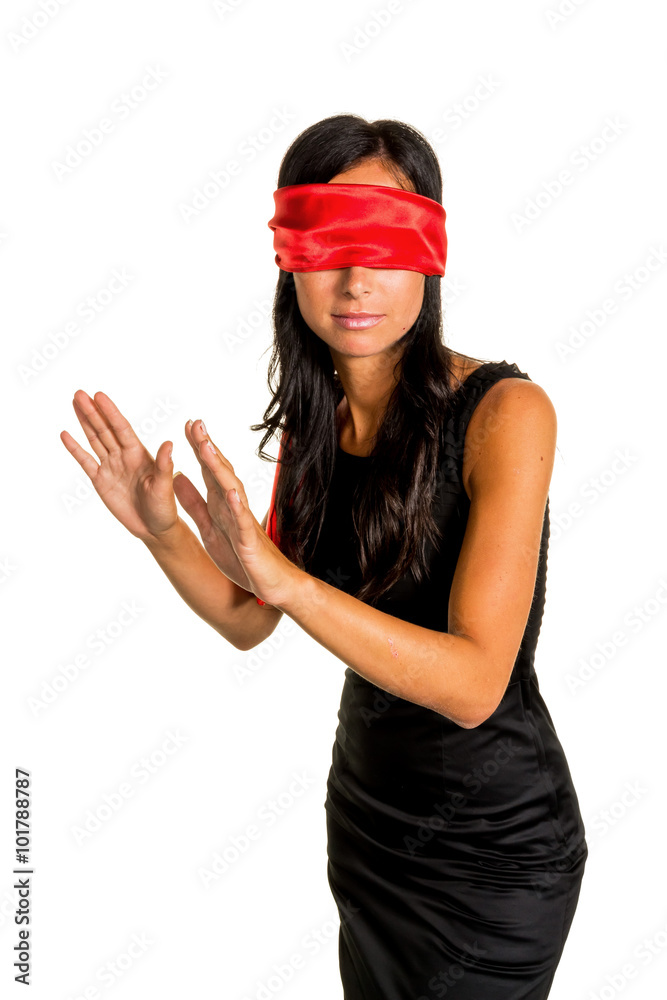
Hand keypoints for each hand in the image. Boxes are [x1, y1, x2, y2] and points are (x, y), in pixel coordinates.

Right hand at [60, 390, 177, 542]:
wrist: (154, 529)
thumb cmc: (164, 508)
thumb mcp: (165, 487)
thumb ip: (164, 465)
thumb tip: (169, 443)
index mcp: (139, 454)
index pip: (121, 428)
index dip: (110, 412)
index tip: (100, 396)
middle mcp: (124, 456)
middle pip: (105, 430)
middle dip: (93, 412)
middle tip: (80, 393)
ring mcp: (111, 467)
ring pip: (95, 440)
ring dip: (85, 422)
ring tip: (75, 402)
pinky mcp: (101, 481)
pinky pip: (86, 461)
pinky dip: (75, 449)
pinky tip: (66, 434)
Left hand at [179, 420, 298, 607]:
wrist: (272, 582)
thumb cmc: (243, 556)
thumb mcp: (209, 528)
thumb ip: (194, 504)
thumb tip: (177, 478)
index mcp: (221, 503)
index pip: (210, 470)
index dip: (199, 448)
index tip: (188, 424)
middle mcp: (233, 506)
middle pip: (220, 472)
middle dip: (207, 448)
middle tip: (196, 423)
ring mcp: (242, 521)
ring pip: (230, 489)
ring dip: (218, 468)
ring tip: (206, 448)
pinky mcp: (249, 541)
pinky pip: (243, 522)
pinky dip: (237, 507)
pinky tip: (230, 493)